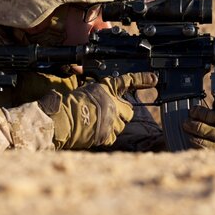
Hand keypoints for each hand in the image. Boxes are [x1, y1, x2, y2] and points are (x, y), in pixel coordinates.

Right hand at [38, 72, 157, 149]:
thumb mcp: (84, 90)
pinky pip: (113, 136)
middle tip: (108, 113)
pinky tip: (94, 131)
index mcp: (106, 89)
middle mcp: (113, 104)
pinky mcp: (107, 135)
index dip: (142, 79)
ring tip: (97, 122)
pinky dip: (106, 135)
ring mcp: (112, 120)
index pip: (128, 82)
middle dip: (122, 112)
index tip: (154, 79)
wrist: (60, 121)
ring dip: (114, 124)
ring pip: (122, 124)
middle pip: (129, 110)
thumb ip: (98, 92)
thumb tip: (101, 94)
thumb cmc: (66, 104)